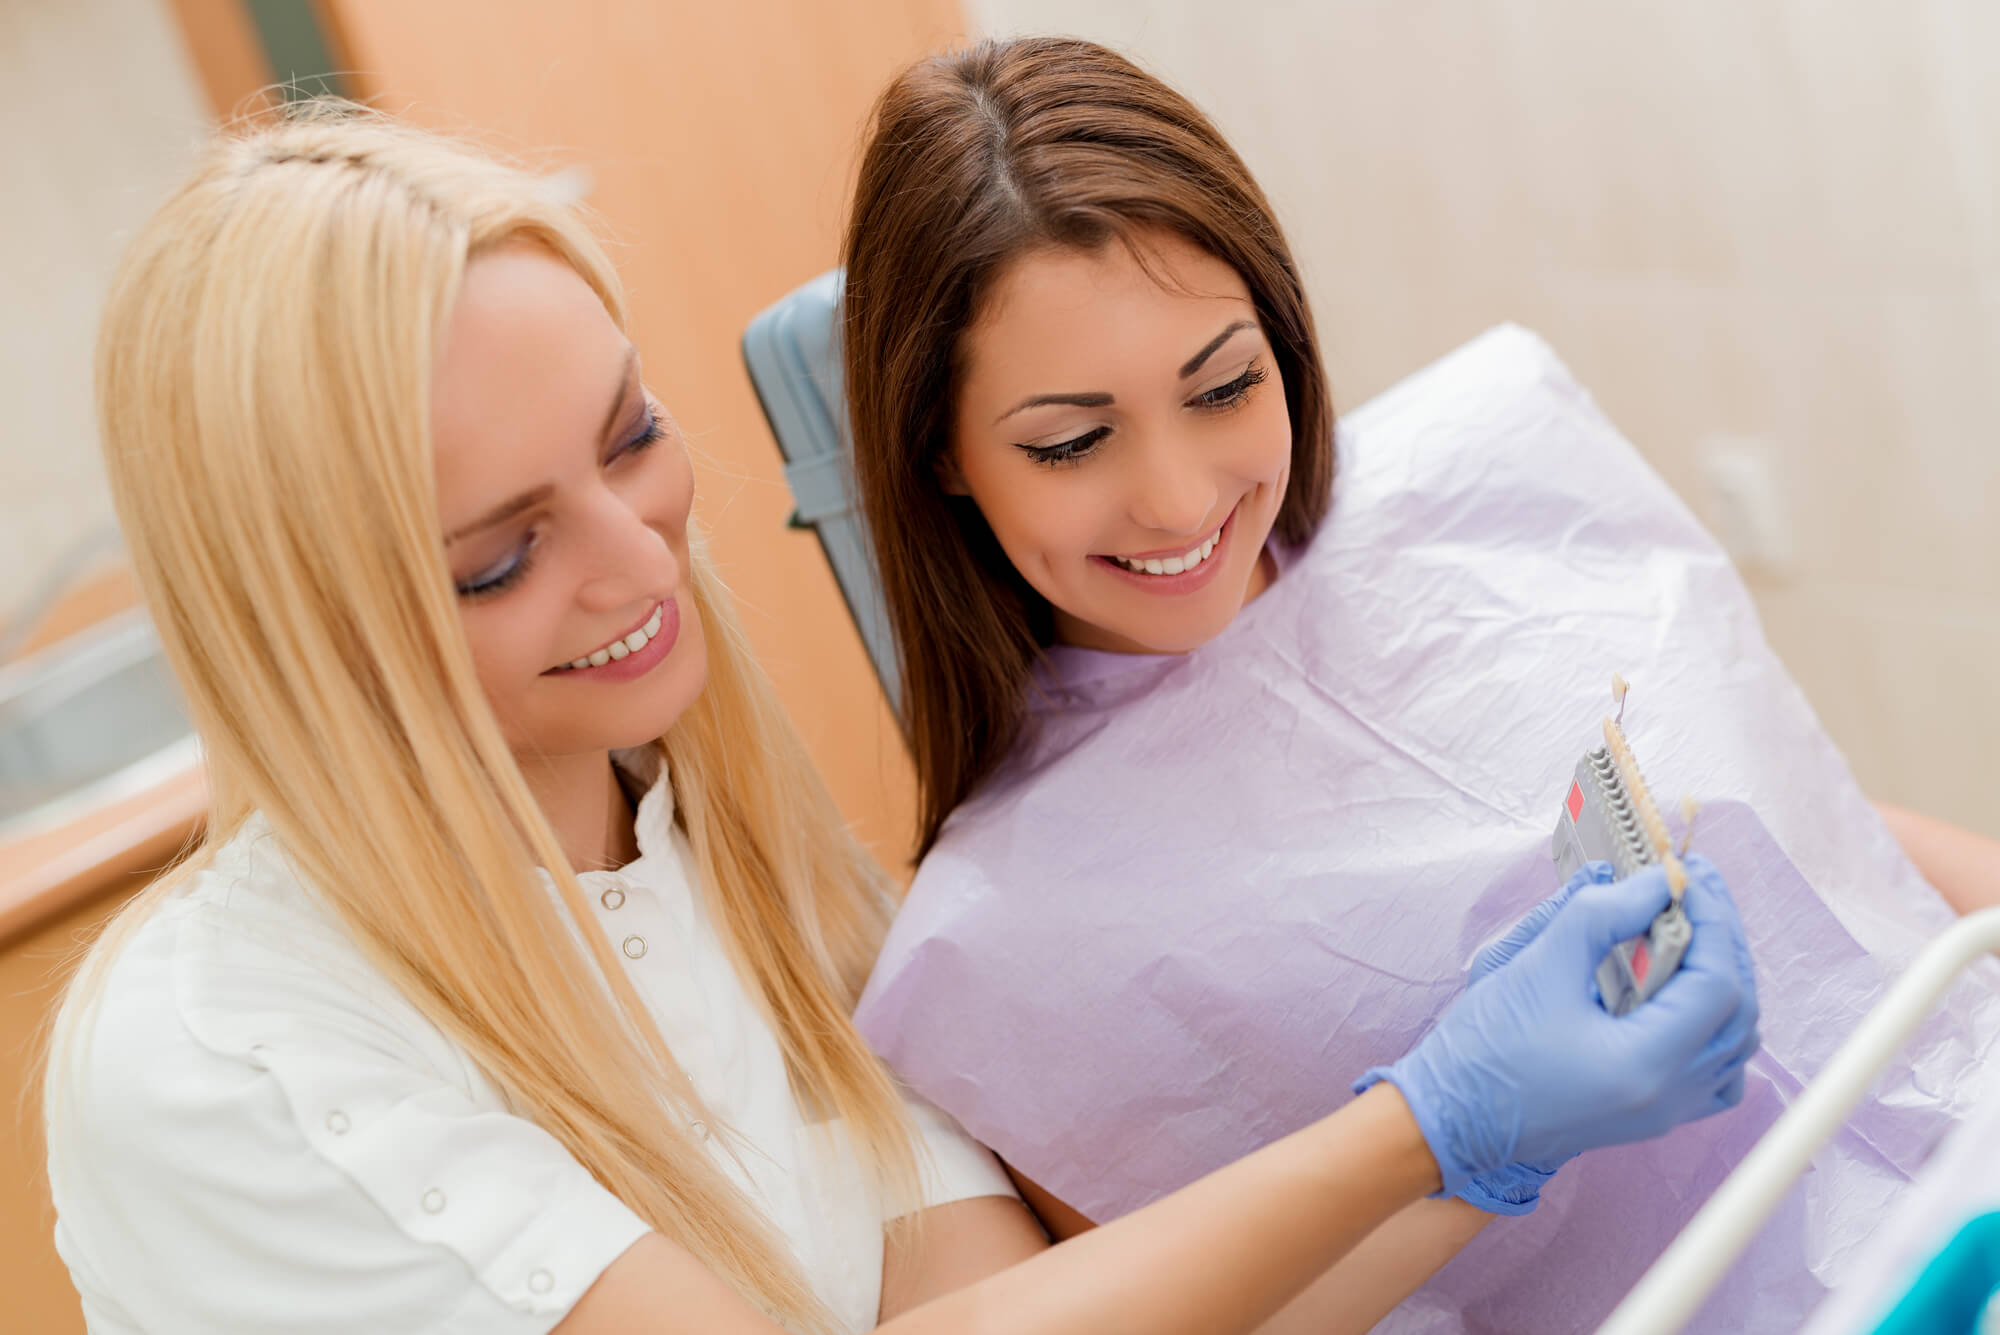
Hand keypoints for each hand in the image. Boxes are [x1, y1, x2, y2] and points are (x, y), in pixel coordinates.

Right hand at [1358, 855, 1758, 1197]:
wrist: (1451, 1118)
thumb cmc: (1485, 1048)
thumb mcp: (1537, 966)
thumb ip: (1600, 915)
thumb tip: (1656, 883)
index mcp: (1646, 1065)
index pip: (1717, 984)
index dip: (1712, 921)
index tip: (1686, 876)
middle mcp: (1670, 1096)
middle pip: (1738, 1011)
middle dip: (1723, 941)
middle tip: (1695, 888)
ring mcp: (1666, 1112)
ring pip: (1735, 1042)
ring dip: (1724, 979)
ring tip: (1692, 929)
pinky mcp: (1652, 1113)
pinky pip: (1716, 1072)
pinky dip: (1718, 1027)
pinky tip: (1686, 993)